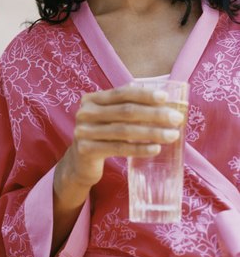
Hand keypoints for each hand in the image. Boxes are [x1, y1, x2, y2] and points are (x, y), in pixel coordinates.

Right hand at [64, 84, 184, 187]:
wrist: (80, 163)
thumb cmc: (102, 136)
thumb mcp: (109, 117)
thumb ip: (126, 106)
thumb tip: (162, 99)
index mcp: (92, 99)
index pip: (121, 93)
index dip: (144, 94)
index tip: (166, 98)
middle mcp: (85, 112)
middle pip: (125, 111)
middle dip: (154, 114)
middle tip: (177, 119)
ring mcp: (84, 131)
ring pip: (124, 131)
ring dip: (152, 132)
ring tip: (173, 135)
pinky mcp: (86, 150)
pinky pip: (119, 148)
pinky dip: (139, 148)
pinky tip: (155, 148)